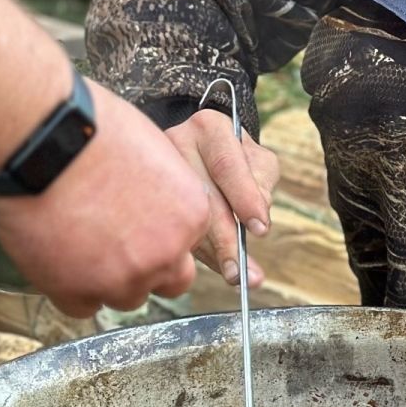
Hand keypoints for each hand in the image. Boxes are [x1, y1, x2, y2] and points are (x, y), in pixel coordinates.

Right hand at [0, 79, 210, 317]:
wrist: (40, 140)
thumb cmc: (93, 129)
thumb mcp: (153, 149)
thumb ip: (166, 190)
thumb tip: (161, 203)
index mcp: (189, 216)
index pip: (189, 244)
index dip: (164, 234)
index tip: (141, 223)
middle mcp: (164, 254)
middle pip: (170, 280)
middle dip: (149, 266)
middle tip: (117, 241)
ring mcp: (121, 279)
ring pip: (127, 297)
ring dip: (109, 278)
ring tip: (80, 241)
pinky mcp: (76, 292)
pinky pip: (82, 306)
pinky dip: (71, 287)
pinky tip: (57, 255)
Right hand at [165, 108, 280, 287]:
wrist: (200, 150)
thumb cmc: (236, 157)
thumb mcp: (257, 160)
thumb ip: (262, 183)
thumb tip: (253, 218)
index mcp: (208, 128)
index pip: (227, 165)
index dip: (245, 199)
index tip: (261, 230)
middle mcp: (176, 143)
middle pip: (201, 196)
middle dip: (225, 239)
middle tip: (243, 271)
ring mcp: (154, 169)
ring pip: (182, 217)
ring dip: (210, 253)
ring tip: (235, 278)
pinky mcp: (143, 192)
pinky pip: (169, 228)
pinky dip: (194, 252)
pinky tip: (210, 267)